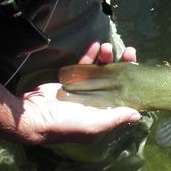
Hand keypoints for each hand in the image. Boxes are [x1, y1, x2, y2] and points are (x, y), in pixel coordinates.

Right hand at [19, 41, 140, 144]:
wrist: (32, 116)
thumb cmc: (65, 124)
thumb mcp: (93, 125)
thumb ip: (115, 119)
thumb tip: (138, 116)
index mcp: (105, 115)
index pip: (125, 97)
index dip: (133, 83)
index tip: (139, 68)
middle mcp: (97, 103)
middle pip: (116, 81)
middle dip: (123, 65)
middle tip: (129, 51)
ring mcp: (84, 91)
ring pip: (101, 71)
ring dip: (106, 58)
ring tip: (107, 47)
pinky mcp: (71, 81)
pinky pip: (83, 67)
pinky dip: (89, 56)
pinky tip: (95, 45)